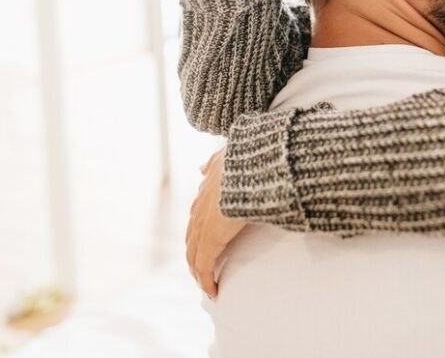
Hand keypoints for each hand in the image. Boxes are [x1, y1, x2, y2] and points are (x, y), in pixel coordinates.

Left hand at [186, 145, 245, 299]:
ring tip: (207, 284)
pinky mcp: (210, 240)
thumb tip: (200, 168)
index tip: (204, 241)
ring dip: (199, 270)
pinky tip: (213, 290)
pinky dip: (206, 280)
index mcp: (207, 187)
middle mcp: (200, 206)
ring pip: (193, 254)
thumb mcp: (228, 155)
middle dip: (195, 253)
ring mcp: (202, 224)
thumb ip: (215, 161)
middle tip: (203, 269)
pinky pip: (204, 266)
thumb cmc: (249, 161)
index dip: (199, 230)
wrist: (252, 168)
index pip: (197, 214)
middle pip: (191, 236)